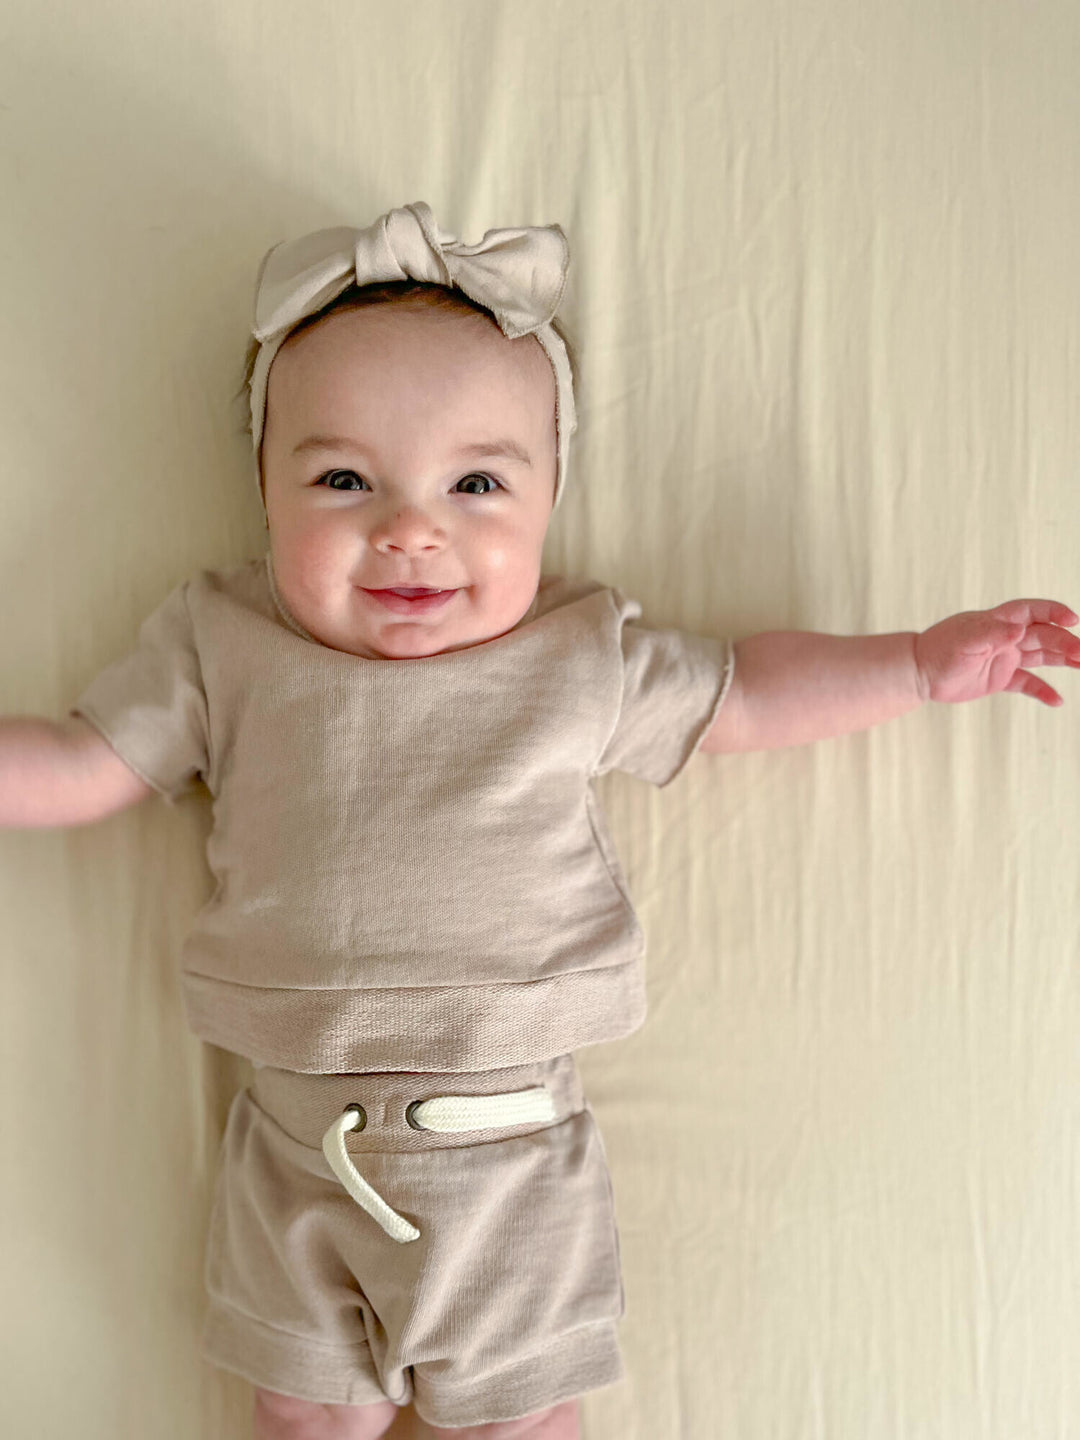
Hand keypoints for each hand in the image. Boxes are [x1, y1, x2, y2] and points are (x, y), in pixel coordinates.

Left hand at [914, 599, 1079, 704]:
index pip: (1033, 611)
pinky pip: (1027, 683)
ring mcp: (1005, 657)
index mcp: (998, 621)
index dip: (1054, 612)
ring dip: (1063, 660)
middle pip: (1044, 635)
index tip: (1073, 620)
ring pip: (1042, 656)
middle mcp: (1006, 637)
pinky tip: (1057, 700)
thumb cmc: (939, 650)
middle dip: (1065, 642)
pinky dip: (1042, 691)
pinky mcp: (1000, 678)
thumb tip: (1018, 629)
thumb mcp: (965, 640)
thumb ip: (992, 633)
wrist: (920, 673)